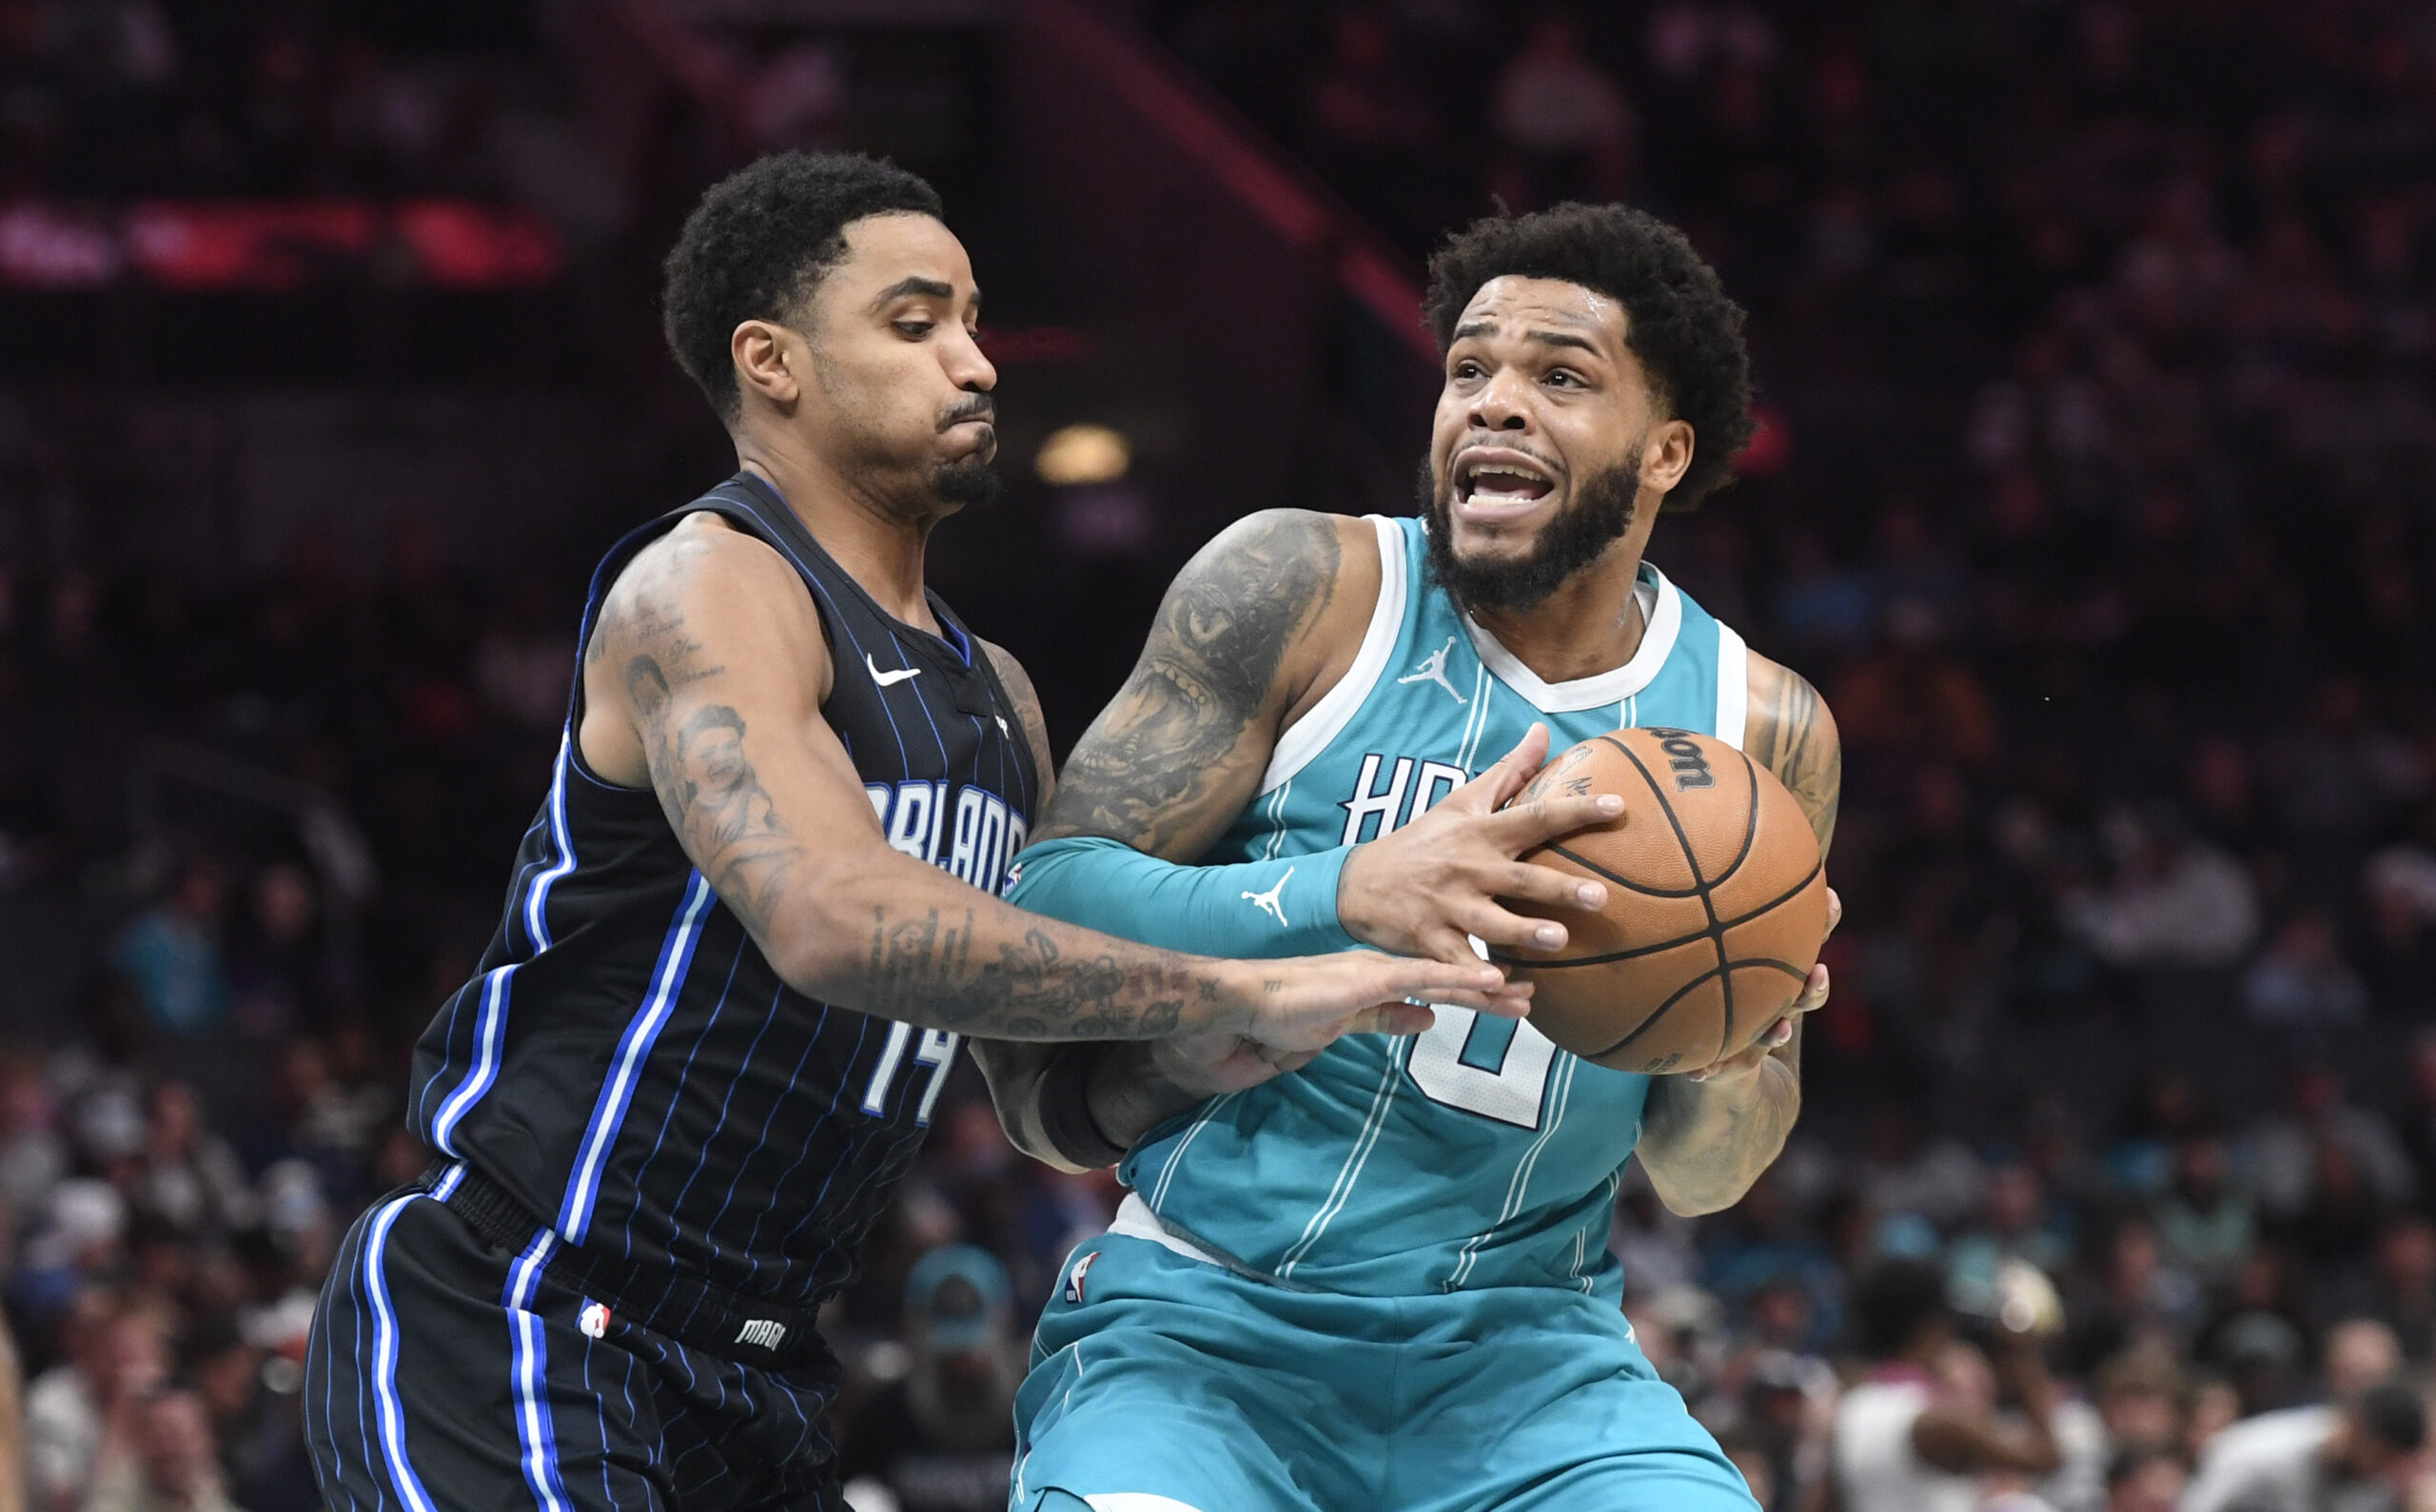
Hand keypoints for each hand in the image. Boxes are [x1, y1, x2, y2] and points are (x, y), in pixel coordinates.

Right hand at [1225, 950, 1514, 1055]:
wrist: (1247, 1000)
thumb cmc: (1286, 1012)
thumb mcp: (1348, 1021)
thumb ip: (1387, 1017)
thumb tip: (1429, 1020)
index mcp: (1382, 978)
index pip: (1438, 986)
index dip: (1475, 992)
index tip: (1511, 996)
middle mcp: (1387, 969)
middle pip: (1450, 980)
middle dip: (1491, 991)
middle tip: (1532, 994)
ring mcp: (1378, 972)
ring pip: (1444, 978)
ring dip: (1486, 988)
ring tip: (1525, 992)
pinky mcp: (1368, 980)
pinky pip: (1422, 980)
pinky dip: (1459, 980)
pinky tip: (1489, 980)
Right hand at [1337, 724, 1621, 963]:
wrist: (1358, 883)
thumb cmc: (1423, 841)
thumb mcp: (1461, 801)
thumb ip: (1508, 771)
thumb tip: (1542, 731)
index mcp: (1480, 833)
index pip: (1534, 816)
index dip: (1575, 810)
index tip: (1617, 807)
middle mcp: (1468, 869)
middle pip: (1520, 878)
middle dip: (1559, 887)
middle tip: (1600, 896)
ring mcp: (1448, 907)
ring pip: (1492, 924)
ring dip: (1524, 934)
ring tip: (1559, 941)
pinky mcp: (1431, 942)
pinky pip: (1463, 967)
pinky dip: (1486, 985)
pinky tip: (1516, 997)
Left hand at [1683, 888, 1840, 1083]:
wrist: (1709, 1047)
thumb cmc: (1701, 971)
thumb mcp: (1697, 934)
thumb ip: (1695, 899)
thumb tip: (1673, 845)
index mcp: (1775, 959)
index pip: (1809, 936)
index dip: (1825, 919)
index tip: (1830, 900)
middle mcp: (1777, 996)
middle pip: (1808, 991)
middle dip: (1814, 984)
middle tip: (1816, 973)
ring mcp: (1760, 1030)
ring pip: (1781, 1031)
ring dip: (1780, 1032)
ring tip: (1779, 1031)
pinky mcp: (1735, 1061)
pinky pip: (1726, 1067)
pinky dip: (1711, 1070)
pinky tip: (1695, 1073)